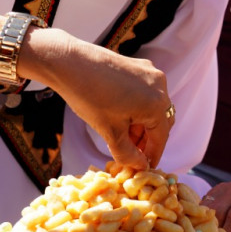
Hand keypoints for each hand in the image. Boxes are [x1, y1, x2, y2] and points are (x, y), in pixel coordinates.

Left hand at [33, 32, 173, 168]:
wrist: (69, 63)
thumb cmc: (90, 98)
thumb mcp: (110, 132)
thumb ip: (128, 154)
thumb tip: (140, 166)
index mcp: (157, 104)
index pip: (161, 137)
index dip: (153, 155)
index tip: (145, 168)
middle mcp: (160, 86)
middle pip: (161, 121)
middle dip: (148, 140)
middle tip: (133, 155)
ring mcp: (150, 73)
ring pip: (153, 106)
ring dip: (142, 124)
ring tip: (124, 136)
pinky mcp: (139, 65)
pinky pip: (145, 92)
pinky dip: (137, 108)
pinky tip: (120, 115)